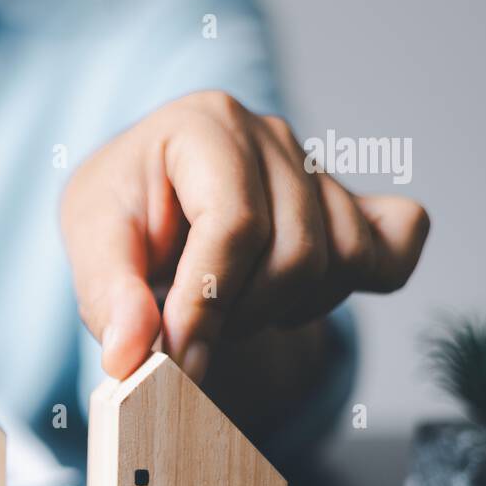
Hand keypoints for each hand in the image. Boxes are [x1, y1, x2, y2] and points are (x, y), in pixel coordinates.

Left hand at [61, 90, 429, 382]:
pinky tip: (293, 298)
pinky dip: (355, 285)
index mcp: (203, 125)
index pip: (233, 224)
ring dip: (284, 310)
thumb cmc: (121, 216)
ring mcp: (316, 165)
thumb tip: (131, 356)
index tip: (177, 361)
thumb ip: (107, 296)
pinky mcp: (350, 201)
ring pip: (342, 261)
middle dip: (243, 315)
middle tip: (194, 331)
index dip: (208, 304)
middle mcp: (268, 134)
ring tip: (226, 308)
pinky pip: (393, 247)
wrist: (146, 208)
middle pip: (296, 251)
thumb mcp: (91, 246)